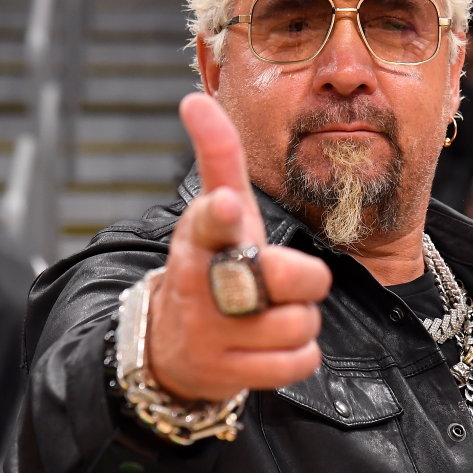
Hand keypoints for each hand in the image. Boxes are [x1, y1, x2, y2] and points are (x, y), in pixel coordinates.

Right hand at [146, 93, 332, 401]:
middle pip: (279, 277)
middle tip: (278, 281)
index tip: (228, 205)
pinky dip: (297, 354)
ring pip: (298, 322)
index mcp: (198, 240)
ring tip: (270, 314)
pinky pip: (298, 361)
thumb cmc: (211, 264)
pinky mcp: (230, 373)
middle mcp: (200, 285)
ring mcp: (212, 334)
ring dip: (298, 319)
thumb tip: (195, 98)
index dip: (222, 214)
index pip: (209, 222)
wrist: (173, 344)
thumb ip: (216, 157)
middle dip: (298, 279)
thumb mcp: (213, 212)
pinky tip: (271, 344)